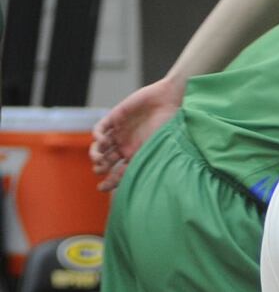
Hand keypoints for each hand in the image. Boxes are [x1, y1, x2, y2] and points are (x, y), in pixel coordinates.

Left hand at [90, 76, 184, 191]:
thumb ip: (140, 165)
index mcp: (137, 157)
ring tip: (97, 158)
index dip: (109, 182)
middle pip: (107, 160)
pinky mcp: (115, 118)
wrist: (169, 103)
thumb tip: (126, 185)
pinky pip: (100, 129)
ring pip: (100, 146)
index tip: (101, 188)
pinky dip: (97, 136)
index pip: (120, 172)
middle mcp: (126, 146)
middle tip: (99, 170)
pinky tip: (101, 141)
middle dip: (100, 167)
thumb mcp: (155, 152)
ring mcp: (119, 132)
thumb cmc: (169, 128)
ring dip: (95, 153)